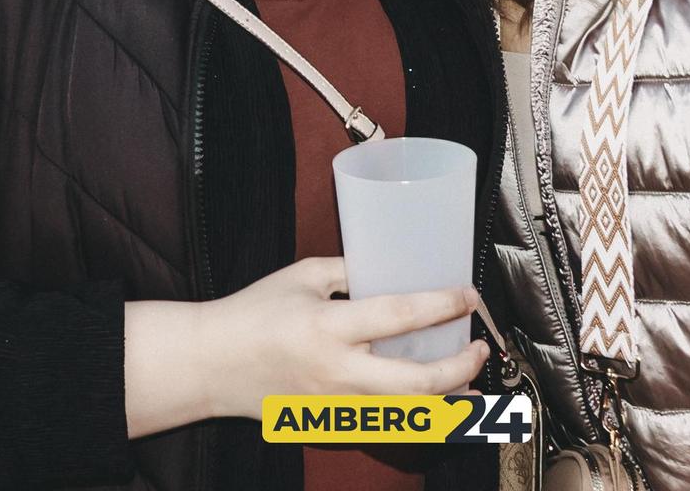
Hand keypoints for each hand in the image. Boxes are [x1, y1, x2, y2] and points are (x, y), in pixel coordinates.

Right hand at [198, 257, 488, 419]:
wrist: (211, 365)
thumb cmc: (252, 314)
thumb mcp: (303, 276)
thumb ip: (350, 270)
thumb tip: (392, 265)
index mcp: (328, 329)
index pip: (400, 316)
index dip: (442, 306)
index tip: (468, 296)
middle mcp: (337, 373)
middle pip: (418, 385)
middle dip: (460, 368)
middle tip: (478, 349)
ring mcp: (335, 406)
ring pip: (408, 414)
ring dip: (446, 398)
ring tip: (465, 376)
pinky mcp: (330, 424)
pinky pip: (384, 424)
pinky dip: (413, 413)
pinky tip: (429, 397)